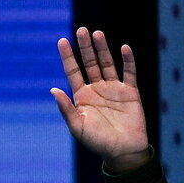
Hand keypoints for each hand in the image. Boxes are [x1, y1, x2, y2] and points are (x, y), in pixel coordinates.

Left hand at [50, 27, 149, 173]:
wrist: (122, 152)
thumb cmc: (97, 142)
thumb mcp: (78, 126)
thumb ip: (66, 108)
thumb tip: (53, 89)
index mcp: (82, 97)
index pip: (73, 72)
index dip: (68, 57)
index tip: (62, 41)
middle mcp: (97, 89)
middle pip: (90, 63)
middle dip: (85, 47)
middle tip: (81, 30)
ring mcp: (114, 89)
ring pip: (107, 63)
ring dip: (102, 49)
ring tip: (97, 34)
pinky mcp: (130, 92)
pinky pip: (129, 73)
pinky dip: (128, 61)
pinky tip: (124, 48)